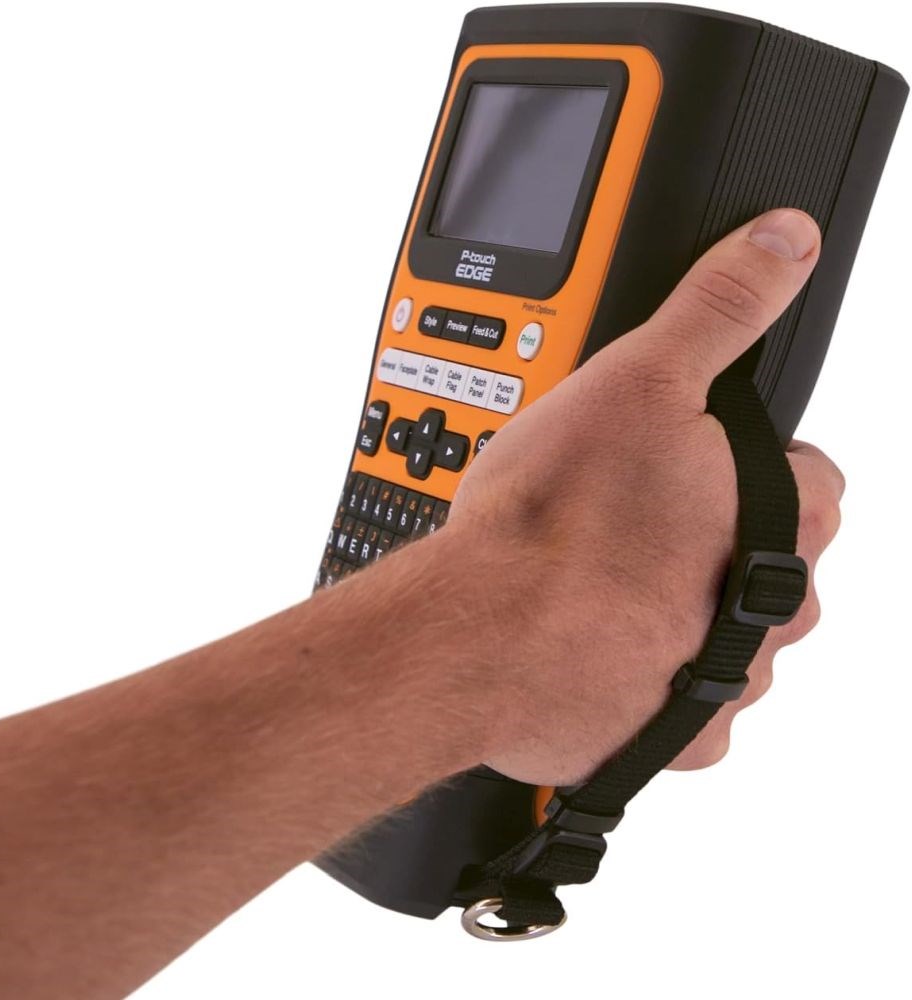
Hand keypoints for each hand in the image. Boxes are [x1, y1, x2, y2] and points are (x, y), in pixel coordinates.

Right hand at [448, 208, 843, 786]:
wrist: (480, 633)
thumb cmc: (553, 522)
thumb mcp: (637, 379)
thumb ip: (718, 308)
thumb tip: (781, 244)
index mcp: (784, 523)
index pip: (814, 479)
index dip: (752, 460)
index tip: (696, 462)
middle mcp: (773, 615)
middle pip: (768, 562)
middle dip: (710, 540)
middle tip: (631, 521)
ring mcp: (724, 687)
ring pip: (722, 637)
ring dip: (674, 609)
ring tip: (599, 582)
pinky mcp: (666, 741)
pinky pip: (675, 707)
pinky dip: (640, 678)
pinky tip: (590, 643)